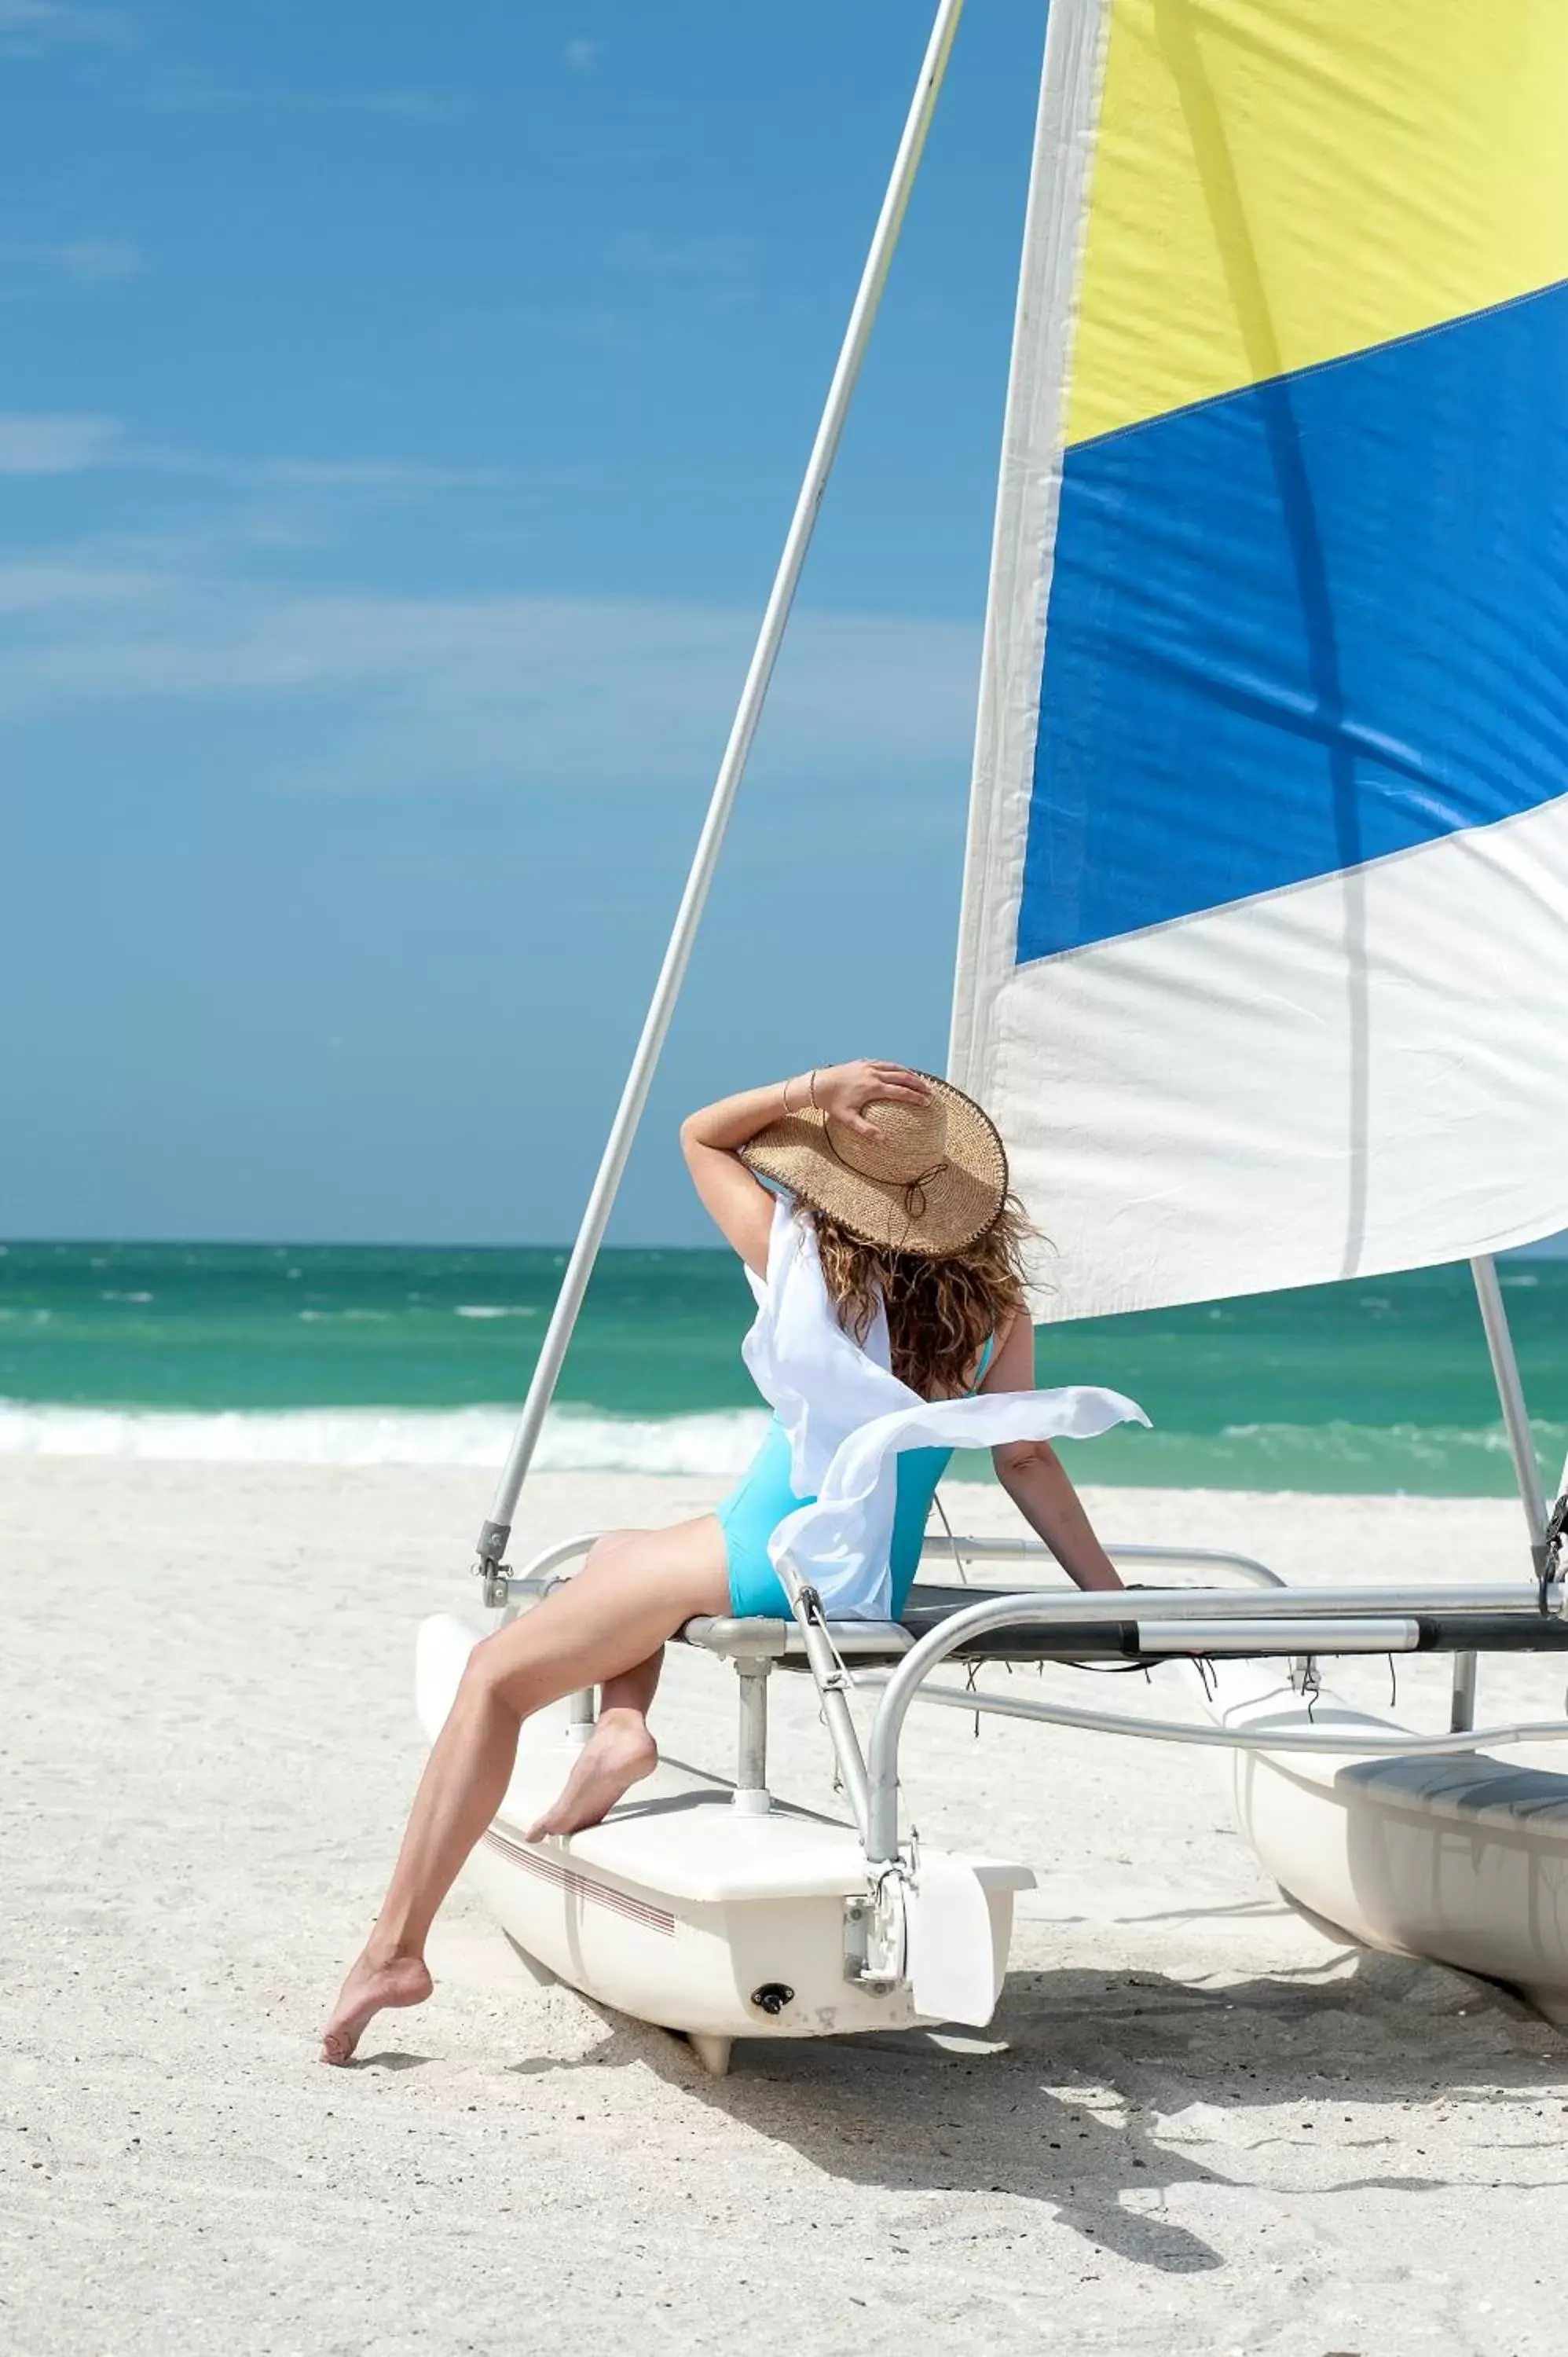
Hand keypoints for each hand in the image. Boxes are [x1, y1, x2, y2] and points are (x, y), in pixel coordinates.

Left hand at [812, 1060, 930, 1138]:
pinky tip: (900, 1072)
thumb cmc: (832, 1104)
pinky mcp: (863, 1062)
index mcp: (872, 1088)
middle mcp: (873, 1074)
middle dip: (919, 1084)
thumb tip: (884, 1140)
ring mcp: (868, 1066)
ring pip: (895, 1067)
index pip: (901, 1092)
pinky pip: (885, 1063)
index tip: (927, 1102)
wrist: (817, 1085)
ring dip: (910, 1074)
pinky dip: (896, 1067)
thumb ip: (866, 1130)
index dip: (916, 1097)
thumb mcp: (848, 1119)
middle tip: (930, 1092)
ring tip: (920, 1081)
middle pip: (903, 1077)